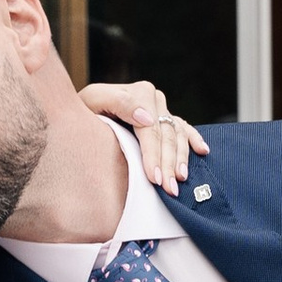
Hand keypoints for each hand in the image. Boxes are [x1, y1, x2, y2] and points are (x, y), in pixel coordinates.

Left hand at [79, 79, 208, 196]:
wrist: (80, 112)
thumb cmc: (83, 110)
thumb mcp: (92, 101)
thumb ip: (118, 103)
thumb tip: (146, 118)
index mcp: (138, 93)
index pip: (150, 128)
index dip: (153, 154)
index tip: (154, 178)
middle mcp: (154, 99)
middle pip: (167, 134)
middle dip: (168, 163)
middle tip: (169, 188)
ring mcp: (162, 110)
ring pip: (178, 135)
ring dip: (181, 159)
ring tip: (180, 180)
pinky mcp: (166, 119)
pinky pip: (185, 129)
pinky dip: (194, 140)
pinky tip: (202, 151)